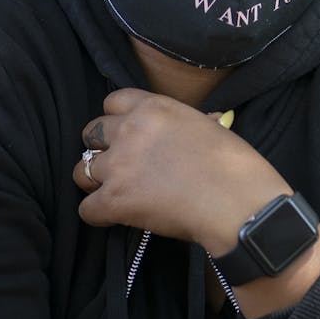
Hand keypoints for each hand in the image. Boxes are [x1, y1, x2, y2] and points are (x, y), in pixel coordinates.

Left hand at [71, 88, 291, 253]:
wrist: (239, 203)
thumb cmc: (236, 166)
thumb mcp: (214, 129)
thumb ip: (193, 123)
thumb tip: (210, 120)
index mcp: (156, 107)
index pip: (113, 101)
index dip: (118, 120)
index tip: (129, 136)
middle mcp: (131, 130)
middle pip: (90, 133)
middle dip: (101, 150)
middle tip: (122, 167)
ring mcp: (120, 165)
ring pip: (80, 171)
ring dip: (96, 183)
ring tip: (120, 193)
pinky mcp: (115, 200)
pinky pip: (86, 208)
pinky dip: (100, 215)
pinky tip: (121, 217)